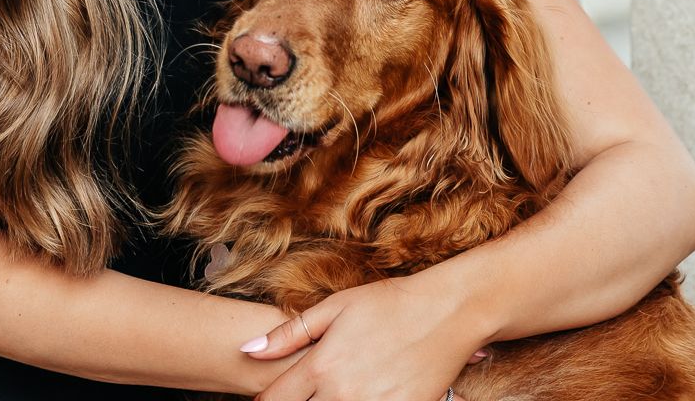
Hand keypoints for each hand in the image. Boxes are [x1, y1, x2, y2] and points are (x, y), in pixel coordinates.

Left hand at [241, 275, 485, 400]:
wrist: (445, 312)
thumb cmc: (389, 303)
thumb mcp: (335, 307)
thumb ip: (289, 333)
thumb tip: (249, 351)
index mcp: (321, 366)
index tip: (269, 399)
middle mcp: (343, 393)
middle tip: (309, 391)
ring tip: (338, 391)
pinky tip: (365, 393)